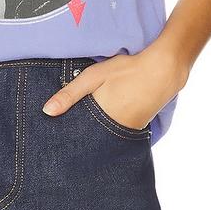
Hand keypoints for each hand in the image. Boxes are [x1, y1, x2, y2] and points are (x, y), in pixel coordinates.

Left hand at [42, 42, 188, 127]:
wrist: (164, 71)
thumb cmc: (126, 70)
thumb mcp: (93, 77)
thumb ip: (69, 94)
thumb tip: (46, 111)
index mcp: (100, 119)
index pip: (76, 135)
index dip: (65, 135)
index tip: (52, 137)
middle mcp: (113, 131)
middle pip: (89, 139)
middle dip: (79, 138)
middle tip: (65, 138)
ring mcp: (128, 132)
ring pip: (103, 138)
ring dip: (94, 134)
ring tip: (83, 130)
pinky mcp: (137, 129)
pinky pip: (117, 134)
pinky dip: (108, 130)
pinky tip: (104, 121)